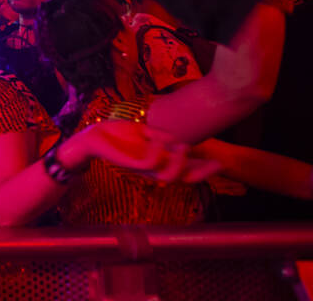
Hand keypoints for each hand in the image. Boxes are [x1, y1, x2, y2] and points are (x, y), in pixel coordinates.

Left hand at [69, 121, 218, 182]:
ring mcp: (141, 168)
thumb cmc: (116, 135)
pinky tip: (156, 138)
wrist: (91, 136)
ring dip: (180, 162)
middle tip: (217, 163)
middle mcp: (152, 168)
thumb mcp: (144, 132)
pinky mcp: (129, 165)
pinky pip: (149, 164)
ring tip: (182, 145)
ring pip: (169, 177)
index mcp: (158, 161)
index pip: (185, 171)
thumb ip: (161, 136)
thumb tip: (178, 138)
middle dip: (202, 173)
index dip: (204, 170)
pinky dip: (158, 151)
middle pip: (183, 180)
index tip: (221, 163)